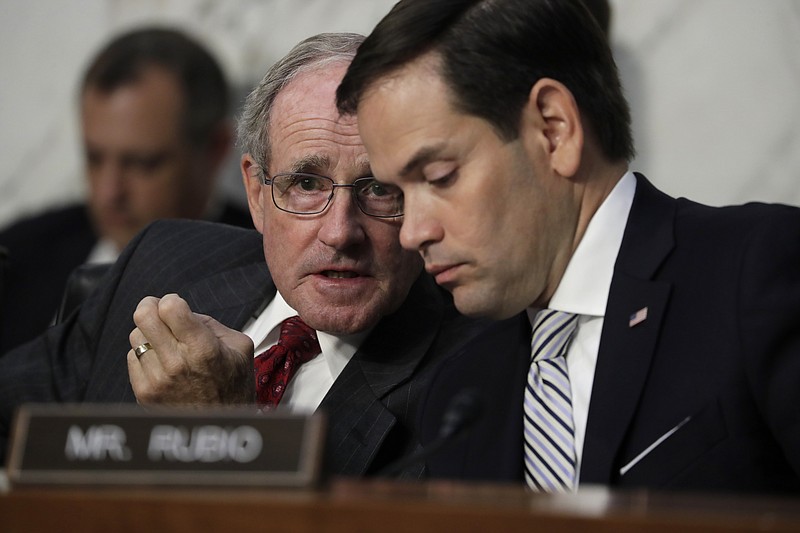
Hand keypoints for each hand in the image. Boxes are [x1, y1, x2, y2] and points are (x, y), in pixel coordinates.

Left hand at [127, 293, 254, 405]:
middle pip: (143, 316)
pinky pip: (132, 357)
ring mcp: (157, 380)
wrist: (221, 425)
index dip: (172, 300)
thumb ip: (211, 323)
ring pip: (136, 335)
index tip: (177, 307)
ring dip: (149, 334)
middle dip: (151, 307)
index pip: (169, 307)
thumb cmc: (233, 386)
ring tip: (167, 345)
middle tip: (160, 311)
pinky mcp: (144, 393)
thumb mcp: (239, 347)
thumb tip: (183, 312)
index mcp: (203, 349)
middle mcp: (177, 363)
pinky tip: (162, 364)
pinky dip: (145, 355)